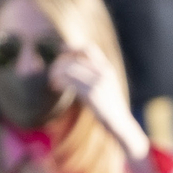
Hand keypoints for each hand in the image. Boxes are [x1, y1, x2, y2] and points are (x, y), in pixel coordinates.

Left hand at [50, 42, 150, 161]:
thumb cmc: (110, 108)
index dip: (73, 47)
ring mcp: (99, 83)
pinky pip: (70, 83)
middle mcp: (104, 73)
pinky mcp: (92, 94)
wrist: (120, 125)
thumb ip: (94, 76)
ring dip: (57, 74)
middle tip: (52, 72)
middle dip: (60, 63)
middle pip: (75, 59)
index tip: (61, 50)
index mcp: (108, 69)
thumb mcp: (106, 87)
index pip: (88, 49)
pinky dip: (59, 83)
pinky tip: (55, 88)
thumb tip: (72, 68)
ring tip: (52, 81)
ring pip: (70, 70)